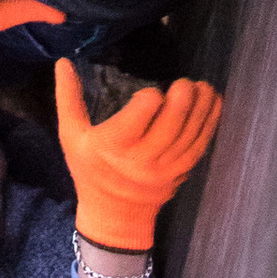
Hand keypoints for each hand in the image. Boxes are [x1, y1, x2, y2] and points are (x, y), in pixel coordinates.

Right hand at [52, 60, 223, 252]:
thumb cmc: (89, 170)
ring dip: (201, 110)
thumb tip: (62, 61)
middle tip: (187, 81)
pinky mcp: (180, 172)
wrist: (113, 215)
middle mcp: (141, 158)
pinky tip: (214, 104)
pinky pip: (199, 147)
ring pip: (188, 136)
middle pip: (169, 127)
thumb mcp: (71, 135)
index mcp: (113, 146)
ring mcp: (165, 168)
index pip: (135, 121)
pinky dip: (209, 125)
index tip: (152, 90)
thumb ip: (67, 98)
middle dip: (182, 101)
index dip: (148, 103)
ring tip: (206, 87)